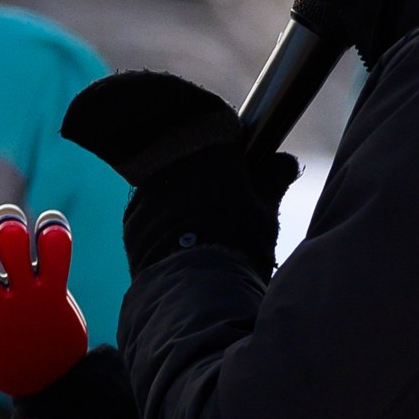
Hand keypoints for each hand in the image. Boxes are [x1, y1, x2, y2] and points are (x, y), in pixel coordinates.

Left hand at [62, 71, 297, 280]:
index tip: (243, 170)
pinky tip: (182, 246)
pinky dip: (165, 223)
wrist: (190, 286)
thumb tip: (286, 161)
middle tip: (226, 209)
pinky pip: (152, 213)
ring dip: (184, 200)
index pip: (221, 132)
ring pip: (170, 187)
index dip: (234, 151)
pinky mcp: (132, 219)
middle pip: (193, 160)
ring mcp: (146, 189)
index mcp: (208, 148)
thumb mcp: (265, 211)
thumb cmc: (236, 242)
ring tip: (203, 234)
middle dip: (208, 178)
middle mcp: (171, 160)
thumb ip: (274, 179)